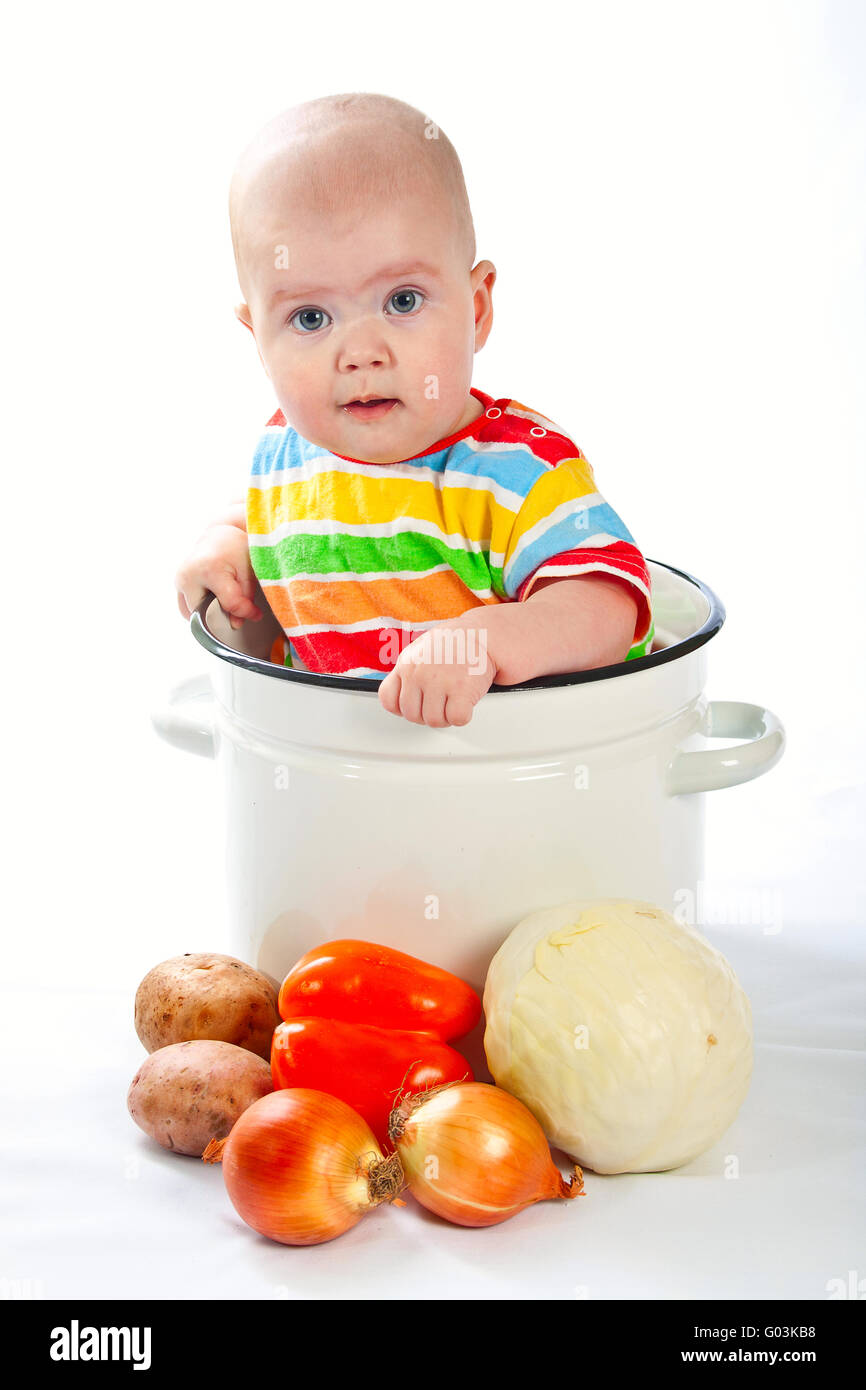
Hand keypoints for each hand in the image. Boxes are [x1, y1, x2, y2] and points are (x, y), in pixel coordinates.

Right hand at [175, 523, 263, 629]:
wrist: (220, 537)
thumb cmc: (236, 551)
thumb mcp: (248, 571)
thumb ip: (244, 599)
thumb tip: (235, 625)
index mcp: (209, 569)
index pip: (229, 604)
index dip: (246, 611)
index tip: (256, 613)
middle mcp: (188, 575)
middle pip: (206, 613)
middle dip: (223, 614)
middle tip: (237, 604)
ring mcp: (179, 580)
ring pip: (194, 614)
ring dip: (210, 614)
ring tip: (223, 598)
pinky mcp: (177, 584)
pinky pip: (187, 609)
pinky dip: (201, 609)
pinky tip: (212, 598)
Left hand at [378, 621, 496, 726]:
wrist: (483, 634)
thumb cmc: (455, 644)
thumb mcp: (421, 651)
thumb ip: (408, 672)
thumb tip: (401, 695)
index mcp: (406, 664)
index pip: (388, 700)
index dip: (402, 708)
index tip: (415, 705)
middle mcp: (419, 673)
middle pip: (412, 715)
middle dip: (427, 714)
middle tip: (440, 704)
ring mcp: (439, 682)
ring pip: (434, 721)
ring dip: (446, 717)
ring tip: (453, 701)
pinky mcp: (462, 690)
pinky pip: (456, 718)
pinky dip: (463, 716)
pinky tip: (465, 702)